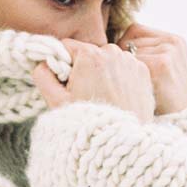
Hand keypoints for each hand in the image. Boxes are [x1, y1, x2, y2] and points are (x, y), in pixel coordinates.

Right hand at [31, 38, 154, 124]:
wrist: (121, 140)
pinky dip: (119, 76)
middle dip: (83, 67)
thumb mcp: (57, 101)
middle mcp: (112, 51)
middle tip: (85, 92)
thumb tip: (42, 62)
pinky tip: (117, 95)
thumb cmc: (89, 122)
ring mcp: (131, 60)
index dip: (62, 63)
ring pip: (107, 58)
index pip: (67, 46)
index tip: (67, 82)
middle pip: (88, 52)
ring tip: (102, 96)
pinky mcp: (144, 71)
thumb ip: (42, 76)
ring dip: (102, 71)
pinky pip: (124, 66)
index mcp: (89, 55)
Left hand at [115, 22, 186, 115]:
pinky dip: (128, 78)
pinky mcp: (162, 64)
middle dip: (122, 59)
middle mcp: (172, 42)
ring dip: (125, 70)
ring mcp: (169, 51)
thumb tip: (110, 44)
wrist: (181, 121)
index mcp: (174, 40)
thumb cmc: (163, 99)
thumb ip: (145, 53)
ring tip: (134, 88)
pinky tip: (136, 91)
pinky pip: (130, 64)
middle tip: (127, 81)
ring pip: (127, 53)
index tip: (125, 68)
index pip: (134, 30)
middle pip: (129, 40)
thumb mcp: (161, 70)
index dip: (124, 47)